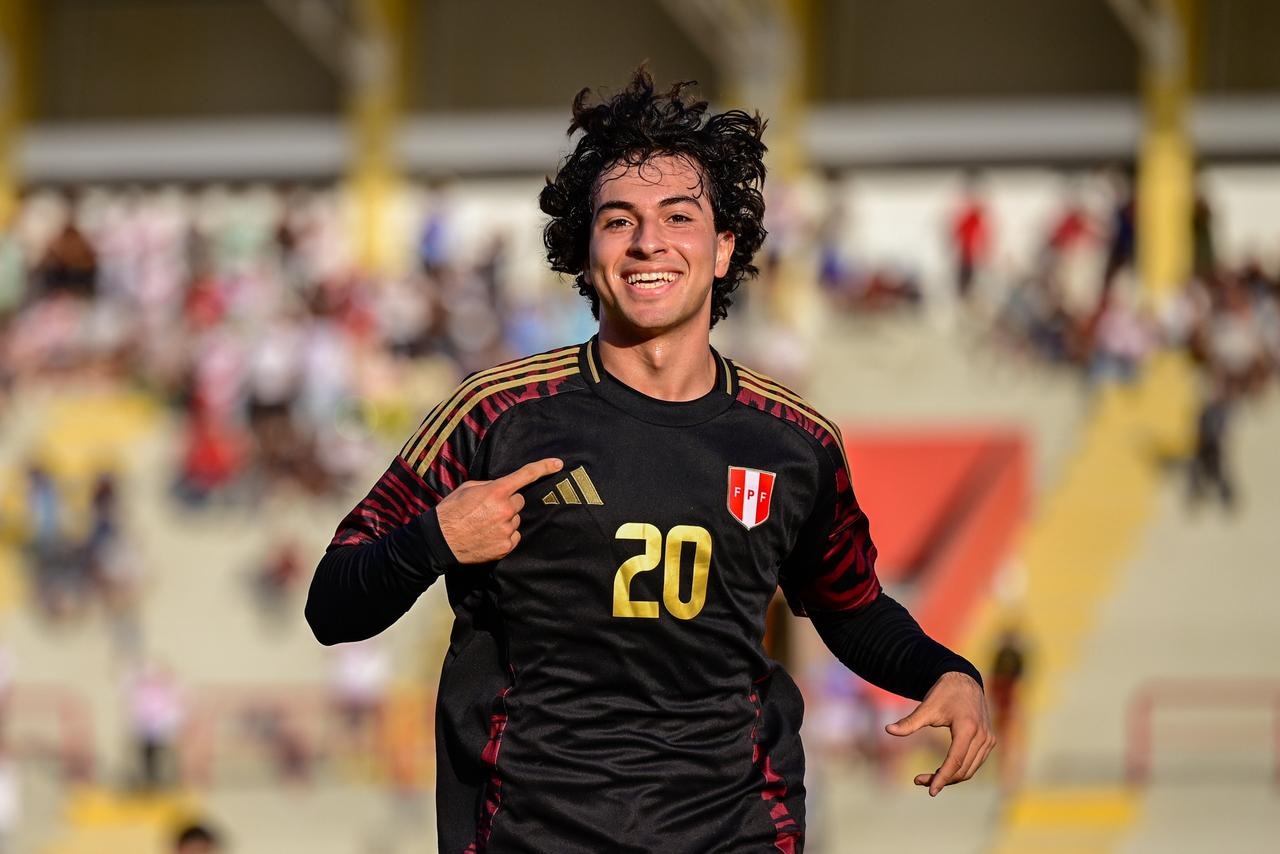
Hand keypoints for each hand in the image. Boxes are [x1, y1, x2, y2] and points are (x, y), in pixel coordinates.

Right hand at [436, 458, 562, 563]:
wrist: (440, 540)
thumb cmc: (451, 511)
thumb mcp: (468, 488)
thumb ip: (490, 485)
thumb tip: (504, 487)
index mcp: (496, 491)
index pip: (525, 475)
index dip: (544, 467)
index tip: (559, 464)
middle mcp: (505, 510)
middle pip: (518, 501)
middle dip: (507, 503)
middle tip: (488, 510)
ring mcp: (507, 529)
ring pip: (516, 520)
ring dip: (506, 520)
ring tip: (484, 524)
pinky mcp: (506, 546)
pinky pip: (514, 536)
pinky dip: (505, 535)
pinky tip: (488, 535)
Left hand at [885, 671, 993, 795]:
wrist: (964, 681)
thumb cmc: (944, 693)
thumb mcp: (926, 707)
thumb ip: (909, 722)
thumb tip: (887, 729)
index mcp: (967, 728)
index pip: (955, 761)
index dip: (942, 778)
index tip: (930, 791)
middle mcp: (982, 736)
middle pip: (963, 769)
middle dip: (942, 779)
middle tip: (919, 780)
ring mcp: (988, 739)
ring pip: (970, 769)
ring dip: (951, 778)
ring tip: (927, 778)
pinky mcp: (989, 741)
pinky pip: (975, 763)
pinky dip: (960, 770)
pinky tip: (942, 771)